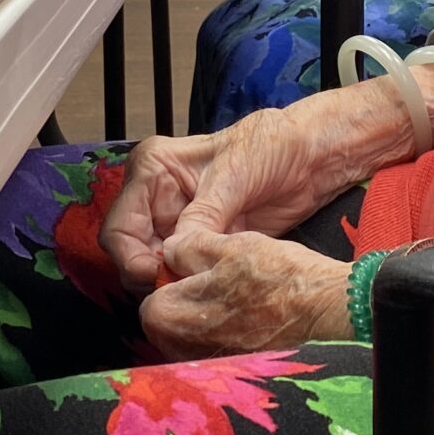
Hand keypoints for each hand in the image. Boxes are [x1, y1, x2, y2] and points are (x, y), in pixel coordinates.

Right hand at [101, 90, 429, 295]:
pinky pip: (186, 271)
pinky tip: (213, 286)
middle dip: (152, 276)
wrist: (313, 156)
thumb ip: (204, 214)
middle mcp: (158, 198)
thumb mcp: (235, 175)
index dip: (132, 258)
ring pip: (157, 269)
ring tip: (201, 287)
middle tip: (182, 289)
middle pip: (132, 254)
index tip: (160, 275)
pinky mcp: (204, 242)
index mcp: (154, 170)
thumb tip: (176, 253)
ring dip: (175, 283)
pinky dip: (194, 283)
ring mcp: (180, 222)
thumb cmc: (274, 145)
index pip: (120, 227)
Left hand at [142, 226, 349, 359]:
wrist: (328, 313)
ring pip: (193, 340)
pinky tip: (255, 322)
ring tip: (241, 302)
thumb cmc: (281, 278)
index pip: (151, 297)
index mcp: (170, 315)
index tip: (198, 271)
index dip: (175, 279)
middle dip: (187, 305)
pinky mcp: (237, 374)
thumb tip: (170, 250)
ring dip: (207, 321)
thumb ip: (189, 247)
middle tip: (221, 285)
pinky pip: (218, 354)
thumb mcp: (230, 246)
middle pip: (169, 324)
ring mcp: (210, 366)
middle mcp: (182, 350)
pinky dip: (229, 338)